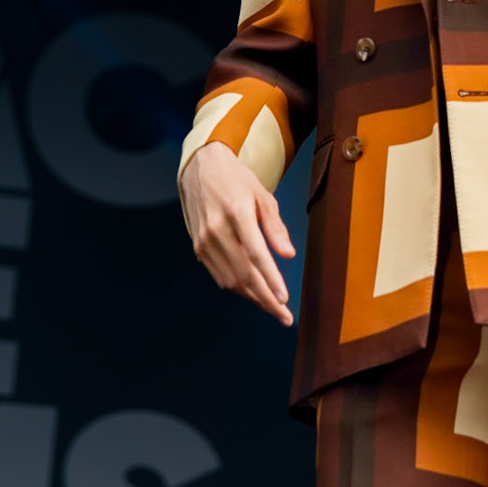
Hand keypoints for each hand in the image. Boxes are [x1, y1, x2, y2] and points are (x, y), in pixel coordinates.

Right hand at [180, 141, 295, 326]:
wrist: (201, 169)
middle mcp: (217, 231)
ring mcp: (204, 241)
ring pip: (230, 280)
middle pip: (243, 274)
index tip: (285, 299)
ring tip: (274, 308)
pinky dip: (238, 288)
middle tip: (285, 317)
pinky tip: (254, 293)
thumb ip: (275, 227)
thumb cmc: (238, 181)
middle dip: (266, 299)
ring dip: (253, 297)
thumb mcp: (263, 196)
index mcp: (236, 214)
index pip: (256, 255)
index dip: (271, 280)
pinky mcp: (198, 248)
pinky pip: (220, 275)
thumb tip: (289, 255)